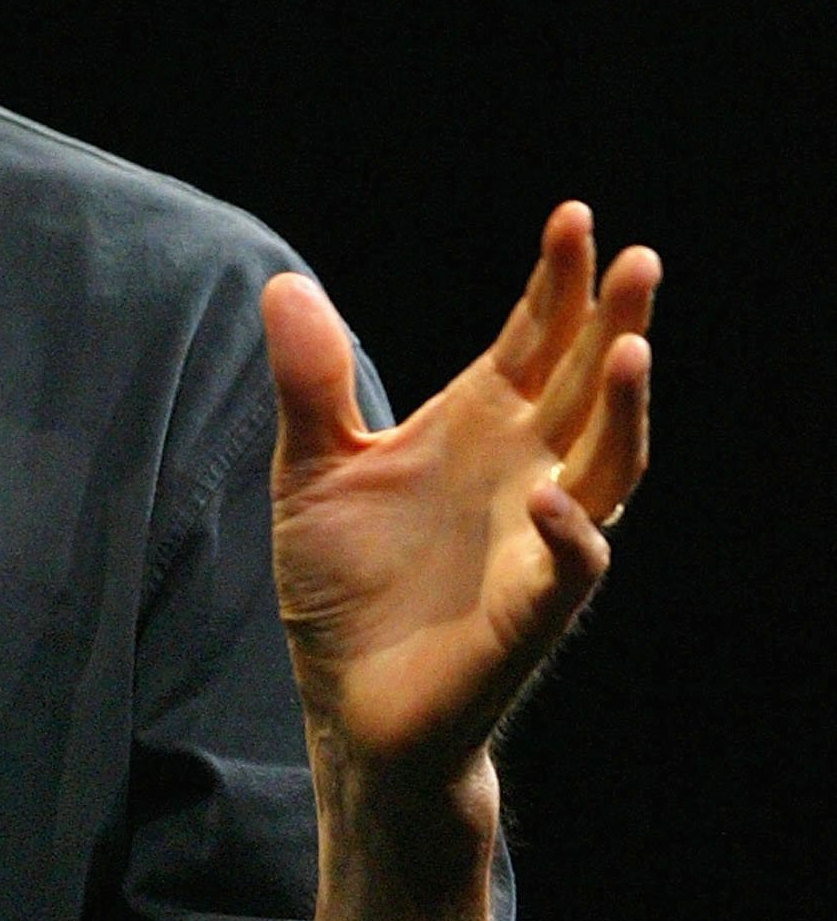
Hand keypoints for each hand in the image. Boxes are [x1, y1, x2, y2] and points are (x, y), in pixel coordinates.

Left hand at [263, 204, 658, 781]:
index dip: (557, 282)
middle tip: (636, 260)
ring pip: (610, 463)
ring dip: (626, 410)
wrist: (350, 702)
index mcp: (479, 426)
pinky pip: (573, 566)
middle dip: (615, 321)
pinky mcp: (530, 611)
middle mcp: (525, 469)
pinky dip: (572, 531)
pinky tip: (554, 494)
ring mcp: (537, 539)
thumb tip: (285, 283)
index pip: (536, 339)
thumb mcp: (313, 471)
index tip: (572, 217)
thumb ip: (311, 382)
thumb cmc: (345, 587)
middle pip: (590, 383)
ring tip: (631, 348)